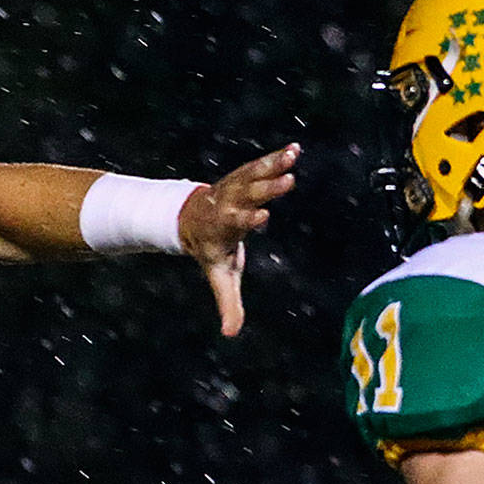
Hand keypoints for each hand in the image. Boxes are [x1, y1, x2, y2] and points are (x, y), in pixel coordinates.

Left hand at [179, 144, 298, 337]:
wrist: (188, 219)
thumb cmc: (210, 250)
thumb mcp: (219, 276)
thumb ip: (227, 303)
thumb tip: (230, 334)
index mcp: (224, 228)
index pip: (236, 223)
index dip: (248, 220)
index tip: (262, 216)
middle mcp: (229, 204)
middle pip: (248, 194)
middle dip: (266, 189)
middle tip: (287, 182)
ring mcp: (235, 187)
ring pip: (254, 174)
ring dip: (273, 165)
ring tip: (293, 156)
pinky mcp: (242, 176)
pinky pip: (259, 164)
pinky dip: (275, 157)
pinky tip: (295, 148)